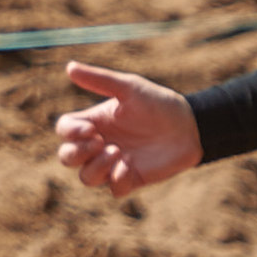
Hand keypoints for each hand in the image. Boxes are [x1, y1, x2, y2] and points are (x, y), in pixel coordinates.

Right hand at [54, 61, 202, 196]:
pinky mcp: (131, 179)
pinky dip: (116, 181)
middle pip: (67, 157)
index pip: (65, 130)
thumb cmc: (158, 103)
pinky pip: (113, 190)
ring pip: (86, 177)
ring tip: (117, 152)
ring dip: (96, 168)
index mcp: (96, 121)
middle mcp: (100, 144)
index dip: (69, 133)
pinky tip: (128, 166)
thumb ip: (99, 80)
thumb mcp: (129, 87)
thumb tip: (69, 67)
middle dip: (75, 153)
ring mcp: (114, 163)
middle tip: (100, 142)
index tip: (90, 129)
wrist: (191, 126)